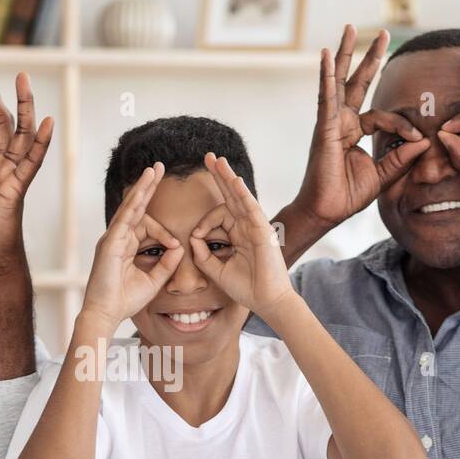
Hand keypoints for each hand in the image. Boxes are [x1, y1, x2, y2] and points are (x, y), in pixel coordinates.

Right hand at [81, 164, 182, 331]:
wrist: (106, 314)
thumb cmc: (125, 300)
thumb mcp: (153, 280)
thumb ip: (167, 263)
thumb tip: (180, 247)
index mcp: (126, 246)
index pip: (145, 225)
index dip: (163, 232)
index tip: (174, 247)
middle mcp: (117, 238)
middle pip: (135, 207)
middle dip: (147, 187)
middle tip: (158, 167)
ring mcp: (111, 239)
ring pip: (129, 207)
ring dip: (142, 188)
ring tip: (153, 170)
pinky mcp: (109, 244)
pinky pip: (123, 219)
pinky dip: (133, 204)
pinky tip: (141, 191)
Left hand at [189, 153, 297, 320]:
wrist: (266, 301)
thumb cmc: (246, 288)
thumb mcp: (217, 270)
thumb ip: (203, 255)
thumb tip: (193, 238)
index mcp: (237, 234)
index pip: (219, 215)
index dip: (204, 222)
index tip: (197, 238)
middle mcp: (247, 226)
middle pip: (231, 195)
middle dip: (220, 176)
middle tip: (209, 157)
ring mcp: (256, 227)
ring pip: (240, 196)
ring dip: (228, 177)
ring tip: (218, 160)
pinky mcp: (262, 231)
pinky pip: (251, 208)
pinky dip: (243, 194)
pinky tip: (234, 181)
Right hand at [288, 26, 430, 230]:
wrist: (326, 211)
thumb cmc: (347, 196)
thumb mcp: (383, 175)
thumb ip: (402, 158)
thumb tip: (425, 142)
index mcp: (353, 132)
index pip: (382, 116)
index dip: (403, 125)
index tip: (418, 139)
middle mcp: (341, 122)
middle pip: (356, 83)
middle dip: (369, 58)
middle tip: (382, 33)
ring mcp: (330, 123)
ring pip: (340, 81)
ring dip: (346, 53)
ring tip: (350, 29)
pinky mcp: (323, 128)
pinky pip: (326, 97)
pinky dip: (326, 76)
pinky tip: (327, 55)